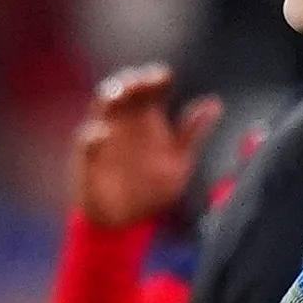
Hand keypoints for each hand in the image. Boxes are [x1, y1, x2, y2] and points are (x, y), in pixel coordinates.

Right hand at [70, 64, 222, 228]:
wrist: (126, 225)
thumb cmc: (151, 189)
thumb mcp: (178, 161)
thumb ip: (192, 133)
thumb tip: (215, 104)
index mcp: (146, 117)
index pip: (150, 88)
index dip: (155, 78)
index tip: (164, 77)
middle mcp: (124, 121)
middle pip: (125, 89)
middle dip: (131, 82)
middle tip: (141, 80)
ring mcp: (103, 136)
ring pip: (102, 107)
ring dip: (109, 98)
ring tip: (119, 93)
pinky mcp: (88, 159)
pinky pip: (87, 143)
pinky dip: (93, 137)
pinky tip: (103, 135)